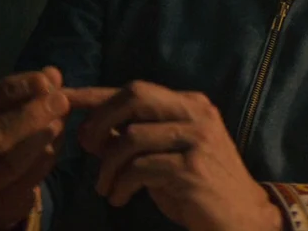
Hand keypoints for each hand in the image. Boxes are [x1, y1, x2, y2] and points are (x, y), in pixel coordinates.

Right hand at [0, 67, 70, 229]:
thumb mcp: (2, 113)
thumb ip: (23, 93)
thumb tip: (51, 74)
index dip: (12, 89)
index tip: (44, 80)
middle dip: (30, 114)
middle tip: (60, 101)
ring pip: (8, 161)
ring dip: (40, 137)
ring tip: (61, 120)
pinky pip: (25, 181)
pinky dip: (44, 159)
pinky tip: (57, 143)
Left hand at [75, 81, 283, 230]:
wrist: (243, 218)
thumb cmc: (200, 187)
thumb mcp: (169, 153)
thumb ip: (140, 136)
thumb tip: (94, 128)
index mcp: (190, 104)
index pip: (136, 89)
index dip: (96, 94)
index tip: (63, 99)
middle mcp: (196, 113)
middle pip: (134, 96)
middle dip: (100, 120)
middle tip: (86, 148)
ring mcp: (197, 139)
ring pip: (131, 136)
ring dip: (108, 165)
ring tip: (105, 187)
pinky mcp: (192, 168)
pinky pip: (140, 167)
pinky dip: (121, 184)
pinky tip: (119, 198)